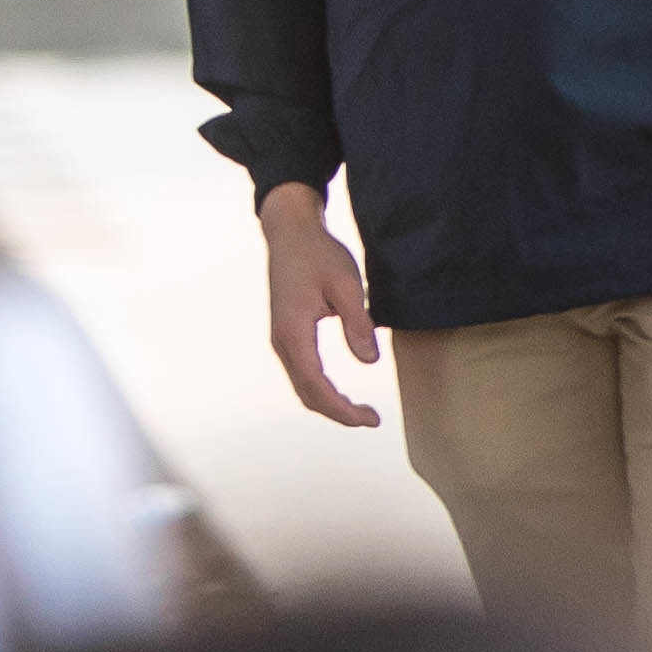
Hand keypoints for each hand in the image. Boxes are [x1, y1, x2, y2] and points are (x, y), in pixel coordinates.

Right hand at [259, 182, 381, 429]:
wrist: (289, 232)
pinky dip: (319, 387)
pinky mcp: (287, 332)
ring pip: (301, 384)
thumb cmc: (317, 254)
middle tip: (370, 418)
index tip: (370, 418)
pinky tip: (339, 389)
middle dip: (337, 412)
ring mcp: (282, 337)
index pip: (316, 385)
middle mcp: (282, 340)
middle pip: (305, 392)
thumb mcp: (346, 286)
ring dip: (328, 401)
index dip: (343, 409)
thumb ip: (357, 324)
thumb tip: (369, 361)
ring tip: (359, 409)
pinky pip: (300, 371)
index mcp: (294, 332)